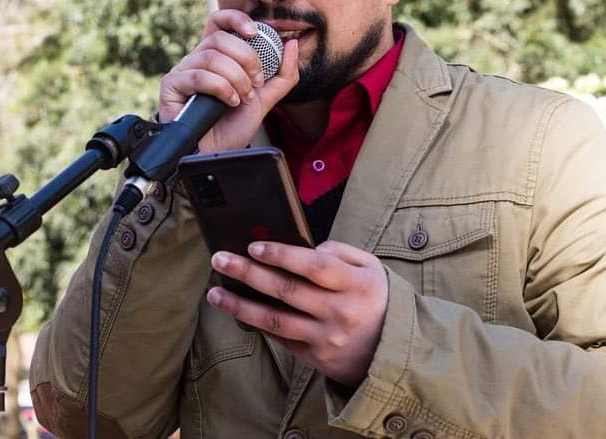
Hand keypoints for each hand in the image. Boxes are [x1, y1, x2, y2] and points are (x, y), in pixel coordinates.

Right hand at [158, 9, 298, 151]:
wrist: (216, 155)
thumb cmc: (232, 128)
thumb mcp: (265, 99)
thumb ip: (282, 75)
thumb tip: (292, 44)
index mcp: (216, 56)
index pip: (220, 21)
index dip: (236, 19)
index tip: (256, 33)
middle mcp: (197, 59)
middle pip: (220, 38)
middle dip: (246, 58)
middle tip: (256, 82)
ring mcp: (182, 71)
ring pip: (211, 57)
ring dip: (236, 79)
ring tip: (242, 98)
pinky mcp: (172, 86)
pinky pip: (198, 75)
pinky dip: (221, 88)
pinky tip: (229, 103)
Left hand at [207, 240, 388, 387]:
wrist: (392, 350)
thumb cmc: (376, 298)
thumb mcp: (370, 267)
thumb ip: (338, 252)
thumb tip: (302, 249)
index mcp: (355, 284)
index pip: (314, 266)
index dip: (282, 255)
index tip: (254, 246)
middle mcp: (339, 312)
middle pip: (287, 291)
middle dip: (248, 273)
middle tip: (220, 259)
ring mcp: (326, 338)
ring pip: (275, 320)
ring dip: (240, 305)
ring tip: (213, 293)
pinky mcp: (315, 358)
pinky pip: (280, 338)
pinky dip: (256, 324)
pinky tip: (237, 311)